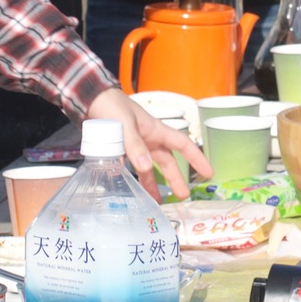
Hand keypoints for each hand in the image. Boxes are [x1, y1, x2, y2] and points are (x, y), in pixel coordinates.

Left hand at [85, 87, 212, 198]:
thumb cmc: (113, 106)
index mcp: (156, 131)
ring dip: (153, 183)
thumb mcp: (125, 124)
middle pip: (168, 161)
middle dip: (176, 178)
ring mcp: (136, 146)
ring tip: (157, 201)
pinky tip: (133, 191)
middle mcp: (149, 140)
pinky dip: (134, 179)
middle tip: (183, 197)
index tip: (208, 173)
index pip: (182, 145)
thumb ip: (135, 145)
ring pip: (149, 167)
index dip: (197, 158)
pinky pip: (132, 167)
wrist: (92, 99)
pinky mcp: (122, 150)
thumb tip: (146, 167)